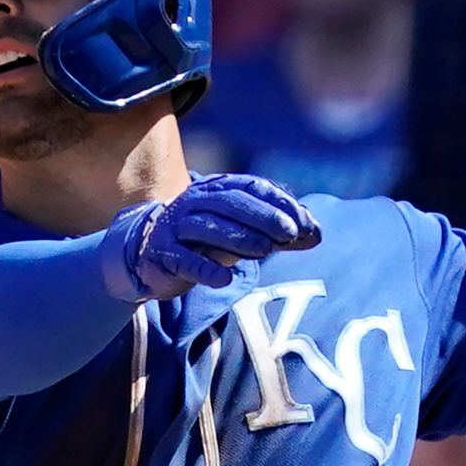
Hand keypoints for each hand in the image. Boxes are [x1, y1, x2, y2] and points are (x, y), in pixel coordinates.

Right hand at [100, 174, 320, 302]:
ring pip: (207, 227)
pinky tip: (224, 279)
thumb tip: (318, 234)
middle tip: (290, 233)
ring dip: (238, 238)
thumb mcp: (242, 231)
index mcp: (218, 189)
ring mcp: (176, 225)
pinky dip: (204, 268)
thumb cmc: (205, 239)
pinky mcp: (162, 252)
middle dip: (263, 216)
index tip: (306, 224)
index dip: (280, 203)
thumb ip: (277, 232)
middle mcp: (196, 201)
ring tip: (264, 251)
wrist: (148, 252)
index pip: (253, 187)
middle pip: (231, 203)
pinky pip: (184, 258)